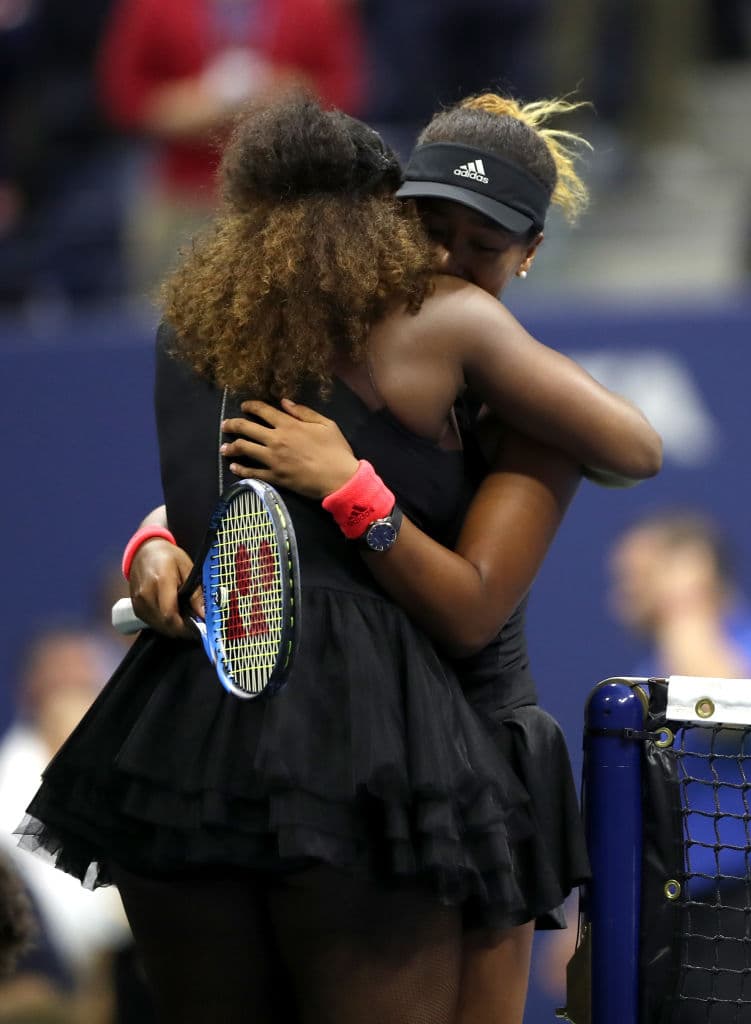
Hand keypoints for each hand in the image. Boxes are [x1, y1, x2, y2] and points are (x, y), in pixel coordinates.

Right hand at [129, 539, 203, 638]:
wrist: (145, 551)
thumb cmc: (169, 557)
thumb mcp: (189, 569)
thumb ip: (196, 594)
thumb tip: (204, 614)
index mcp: (160, 581)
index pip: (170, 615)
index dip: (185, 628)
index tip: (199, 630)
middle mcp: (146, 594)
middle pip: (164, 624)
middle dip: (182, 630)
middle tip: (196, 628)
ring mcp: (138, 602)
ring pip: (157, 626)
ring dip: (173, 628)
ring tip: (186, 621)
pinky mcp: (135, 607)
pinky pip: (151, 622)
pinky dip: (163, 624)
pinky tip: (174, 618)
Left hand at [221, 398, 358, 499]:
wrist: (339, 479)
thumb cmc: (336, 450)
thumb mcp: (325, 424)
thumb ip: (303, 412)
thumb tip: (284, 402)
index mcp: (289, 425)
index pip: (262, 411)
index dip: (250, 406)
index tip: (243, 406)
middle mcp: (276, 440)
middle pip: (246, 428)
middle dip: (232, 424)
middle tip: (225, 425)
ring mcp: (273, 460)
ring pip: (244, 449)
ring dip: (231, 447)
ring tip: (223, 447)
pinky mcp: (274, 477)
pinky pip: (252, 472)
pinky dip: (240, 469)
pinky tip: (233, 467)